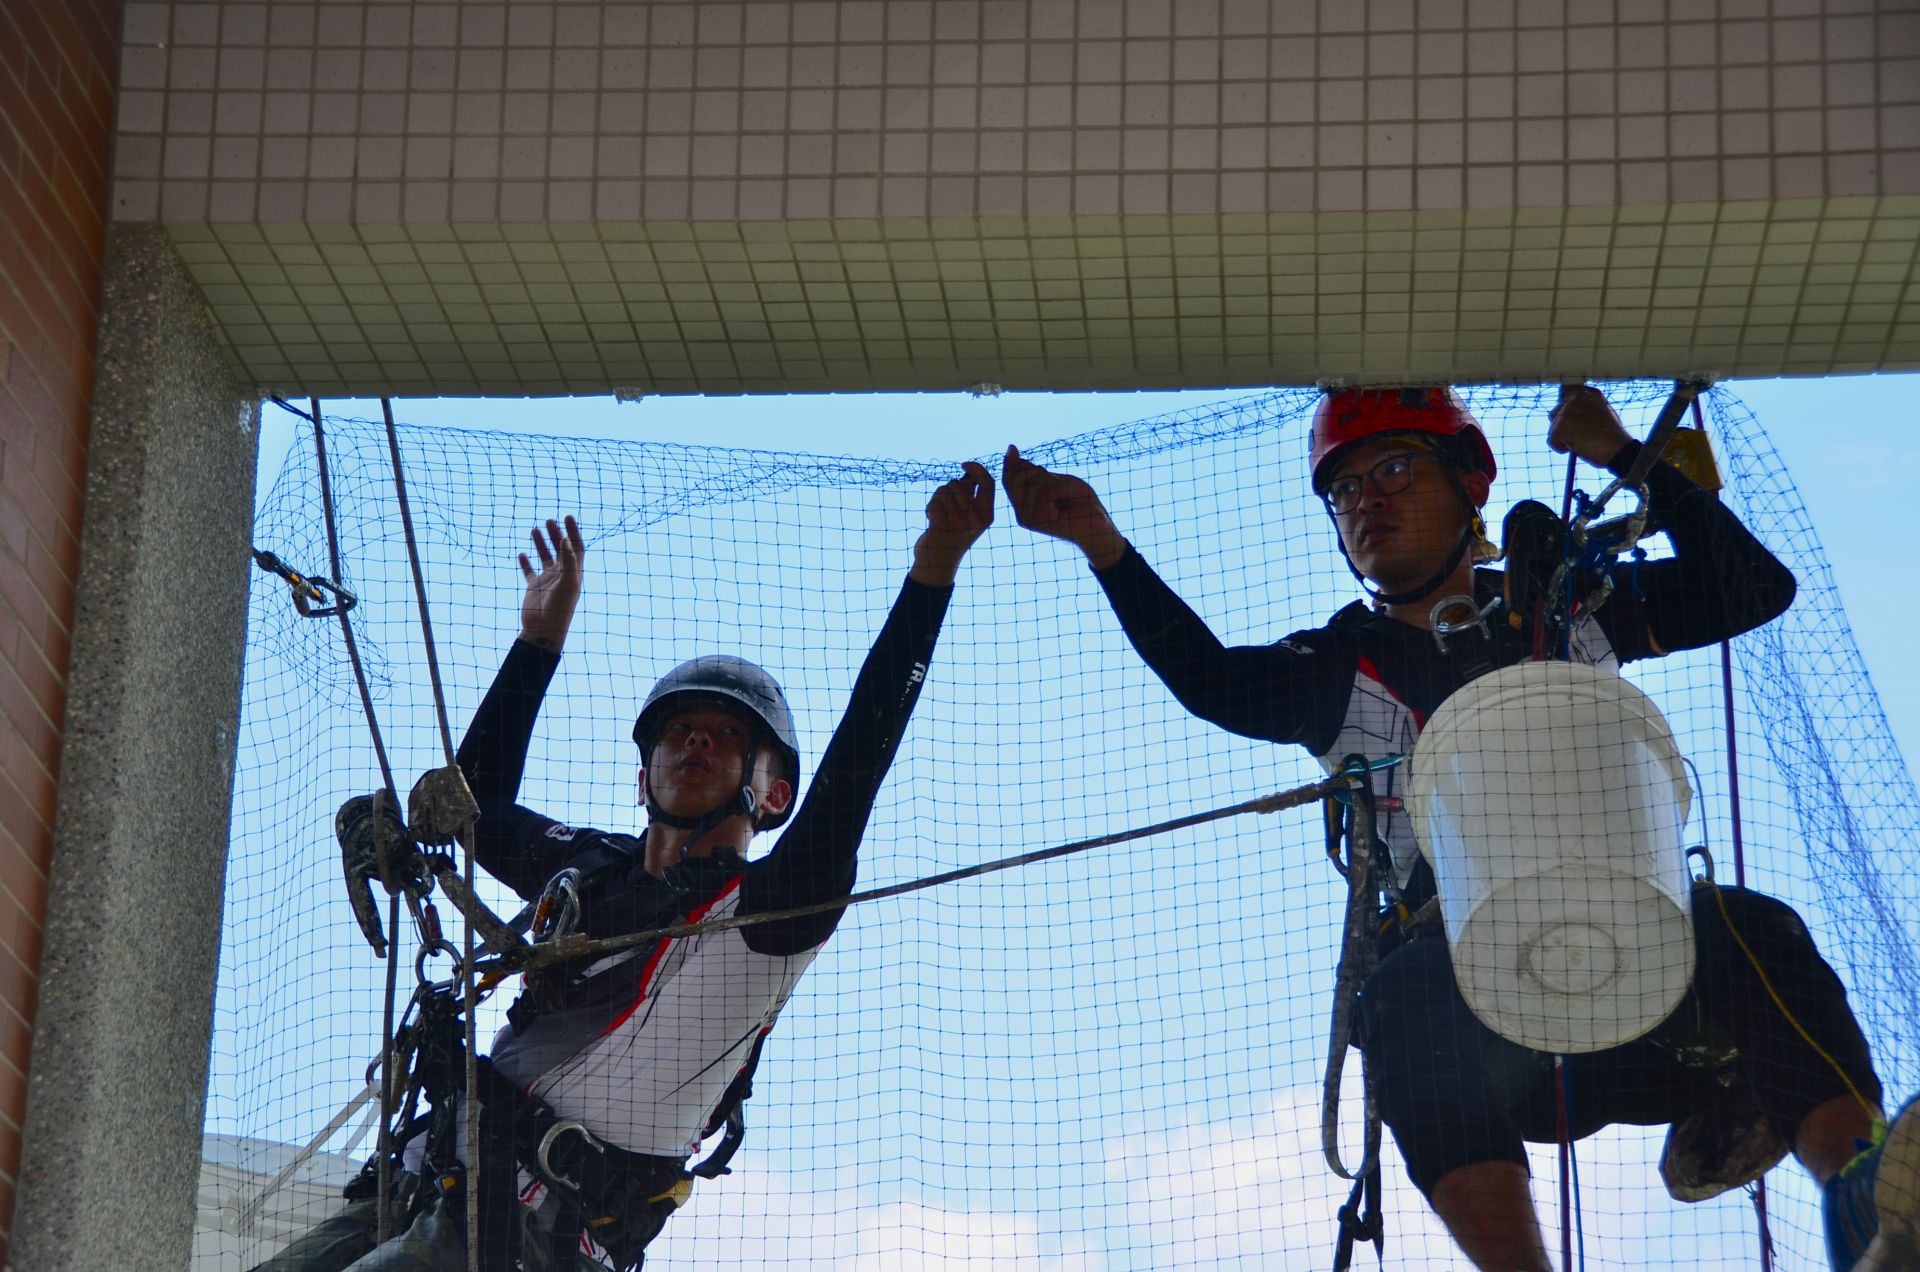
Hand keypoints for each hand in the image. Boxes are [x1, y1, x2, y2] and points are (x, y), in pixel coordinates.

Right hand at [519, 516, 584, 651]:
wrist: (544, 629)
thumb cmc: (560, 608)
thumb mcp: (567, 583)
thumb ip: (568, 562)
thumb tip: (565, 539)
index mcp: (574, 572)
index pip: (576, 547)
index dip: (573, 532)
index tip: (567, 516)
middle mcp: (562, 575)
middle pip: (560, 549)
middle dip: (556, 534)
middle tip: (549, 520)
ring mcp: (547, 581)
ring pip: (545, 557)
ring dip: (541, 544)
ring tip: (534, 529)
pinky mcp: (534, 588)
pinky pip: (529, 572)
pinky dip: (525, 562)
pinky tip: (522, 553)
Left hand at [910, 461, 994, 586]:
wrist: (937, 564)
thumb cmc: (952, 535)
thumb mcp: (970, 516)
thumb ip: (972, 493)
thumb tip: (970, 470)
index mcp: (987, 516)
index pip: (988, 483)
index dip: (976, 469)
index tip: (964, 464)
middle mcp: (976, 521)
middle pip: (959, 484)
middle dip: (949, 489)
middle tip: (947, 507)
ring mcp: (959, 525)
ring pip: (944, 490)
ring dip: (938, 499)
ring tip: (941, 516)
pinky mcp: (941, 527)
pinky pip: (935, 501)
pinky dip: (930, 506)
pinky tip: (932, 520)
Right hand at [1003, 445, 1124, 568]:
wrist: (1100, 526)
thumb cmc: (1081, 503)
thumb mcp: (1055, 480)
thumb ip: (1032, 472)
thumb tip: (1010, 450)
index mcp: (1023, 507)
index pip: (1008, 479)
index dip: (1014, 464)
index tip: (1033, 462)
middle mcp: (1021, 515)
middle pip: (1018, 477)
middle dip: (1042, 473)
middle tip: (1061, 489)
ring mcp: (1028, 519)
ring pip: (1034, 482)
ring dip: (1057, 483)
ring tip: (1067, 498)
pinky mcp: (1039, 520)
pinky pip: (1046, 491)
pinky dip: (1062, 490)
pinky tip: (1069, 501)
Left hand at [1548, 384, 1633, 467]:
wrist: (1618, 448)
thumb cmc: (1613, 436)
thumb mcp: (1602, 413)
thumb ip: (1586, 408)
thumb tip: (1567, 412)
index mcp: (1588, 393)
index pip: (1566, 394)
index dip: (1566, 410)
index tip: (1570, 420)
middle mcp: (1576, 398)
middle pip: (1556, 412)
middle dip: (1562, 426)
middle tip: (1577, 436)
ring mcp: (1567, 411)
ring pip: (1553, 427)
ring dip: (1563, 438)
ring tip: (1581, 443)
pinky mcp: (1561, 426)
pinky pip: (1551, 440)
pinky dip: (1559, 447)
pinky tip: (1575, 449)